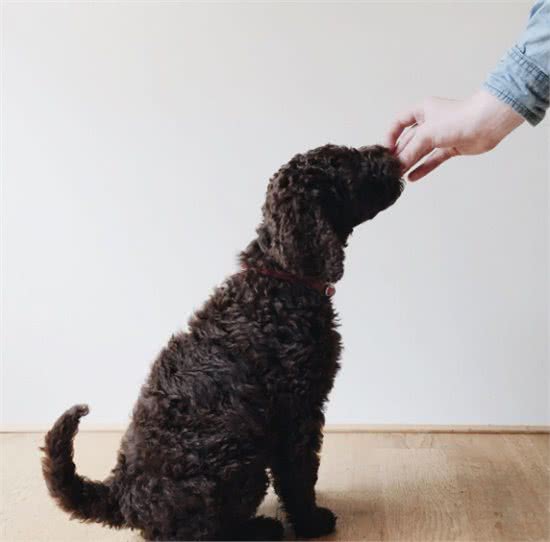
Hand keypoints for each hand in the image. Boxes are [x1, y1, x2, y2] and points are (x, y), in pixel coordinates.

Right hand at [385, 90, 523, 180]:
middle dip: (400, 154)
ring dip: (410, 163)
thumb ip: (410, 152)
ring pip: (420, 151)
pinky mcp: (450, 147)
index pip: (399, 123)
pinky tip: (413, 177)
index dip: (391, 136)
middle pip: (409, 140)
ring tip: (399, 175)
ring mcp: (441, 135)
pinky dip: (423, 168)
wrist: (487, 124)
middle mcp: (430, 122)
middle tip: (390, 168)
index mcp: (422, 110)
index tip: (385, 151)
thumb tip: (397, 167)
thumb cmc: (458, 119)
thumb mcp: (427, 135)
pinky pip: (432, 159)